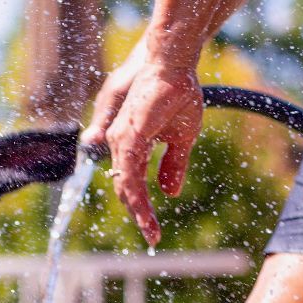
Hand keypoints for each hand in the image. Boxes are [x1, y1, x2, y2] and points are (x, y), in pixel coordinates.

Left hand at [82, 59, 203, 245]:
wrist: (174, 66)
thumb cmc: (178, 95)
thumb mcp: (182, 137)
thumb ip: (174, 165)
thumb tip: (170, 194)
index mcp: (132, 147)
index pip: (132, 185)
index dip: (142, 207)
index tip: (153, 231)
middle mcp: (121, 146)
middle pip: (126, 190)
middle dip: (140, 214)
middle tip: (153, 236)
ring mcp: (121, 142)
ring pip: (126, 187)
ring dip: (139, 211)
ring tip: (151, 231)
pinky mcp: (127, 138)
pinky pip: (129, 175)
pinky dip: (136, 195)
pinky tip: (144, 211)